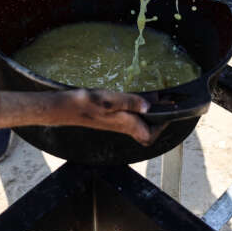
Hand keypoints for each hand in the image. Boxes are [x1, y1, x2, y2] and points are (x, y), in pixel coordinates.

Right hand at [0, 89, 151, 144]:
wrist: (62, 107)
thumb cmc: (85, 104)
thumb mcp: (109, 99)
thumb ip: (130, 101)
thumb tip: (149, 106)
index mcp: (125, 123)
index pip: (150, 134)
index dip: (162, 125)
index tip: (169, 109)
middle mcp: (122, 125)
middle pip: (145, 129)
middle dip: (157, 118)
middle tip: (164, 100)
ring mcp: (114, 122)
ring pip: (137, 122)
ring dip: (146, 111)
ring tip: (153, 96)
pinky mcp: (107, 117)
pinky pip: (127, 115)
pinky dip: (135, 107)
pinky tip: (133, 95)